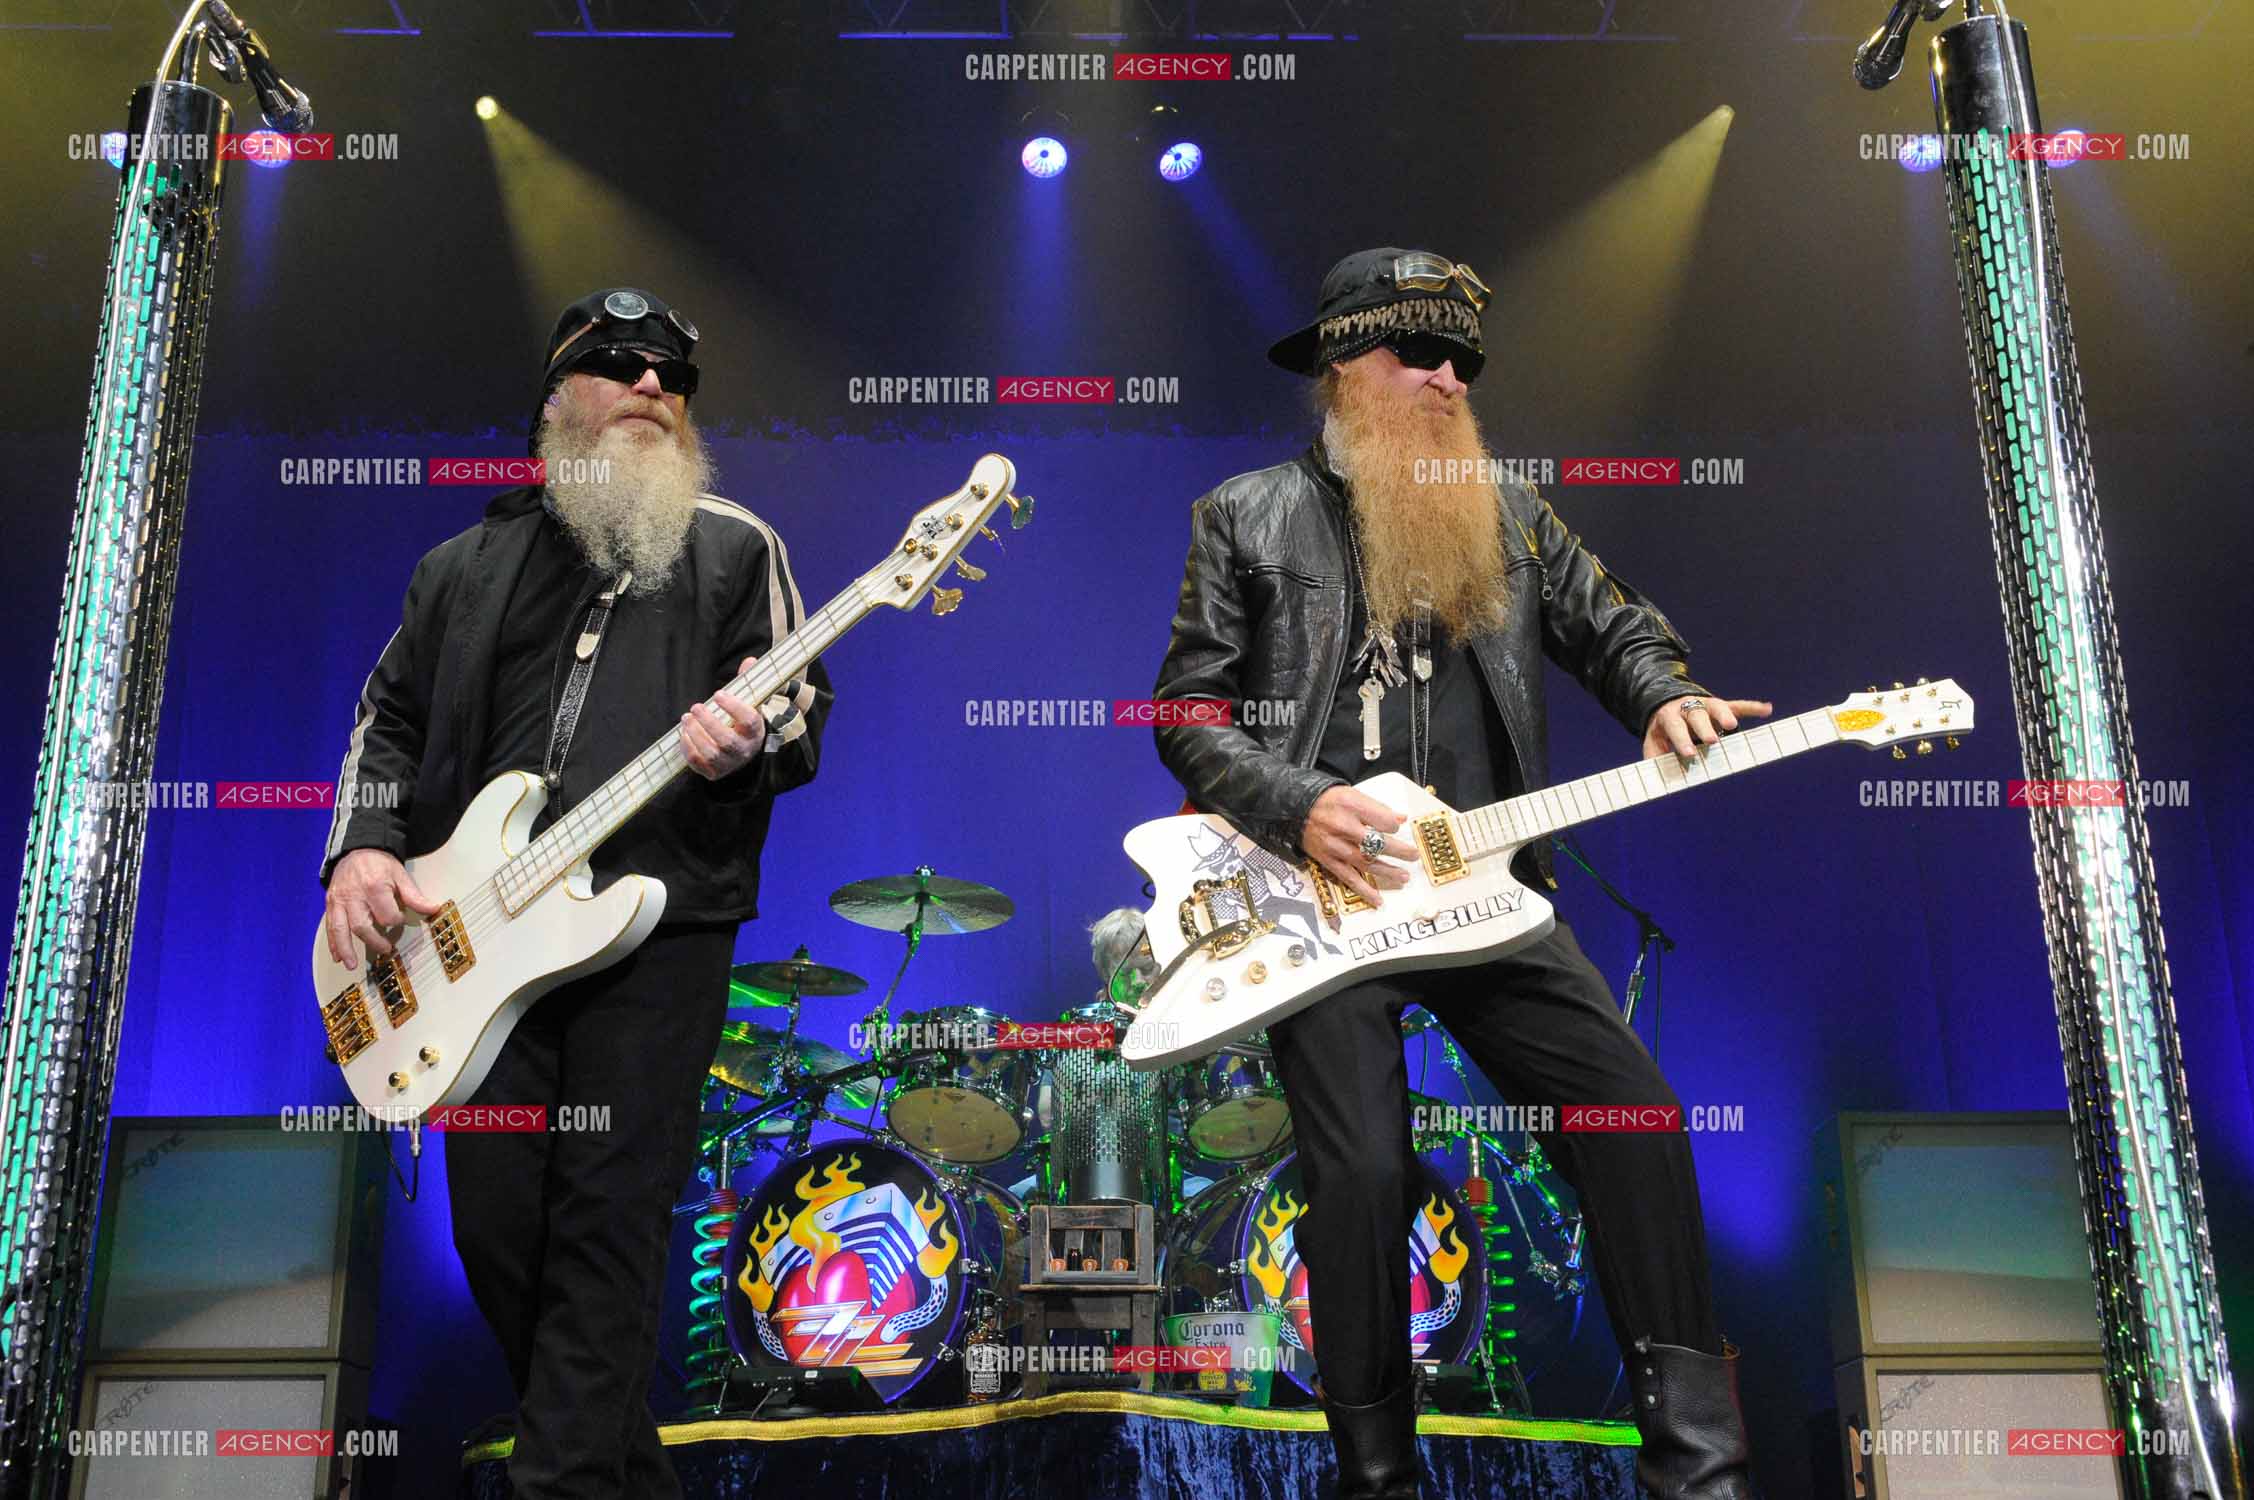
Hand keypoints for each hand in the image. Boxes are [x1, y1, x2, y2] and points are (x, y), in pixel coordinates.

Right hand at [324, 848, 444, 969]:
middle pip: (362, 925)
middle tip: (386, 949)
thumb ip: (414, 896)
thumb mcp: (400, 875)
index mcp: (374, 887)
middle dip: (374, 941)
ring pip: (340, 929)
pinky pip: (330, 925)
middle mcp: (354, 895)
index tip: (399, 921)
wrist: (357, 848)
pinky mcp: (331, 903)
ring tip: (351, 964)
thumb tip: (433, 909)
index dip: (395, 921)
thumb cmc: (380, 863)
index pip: (386, 914)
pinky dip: (333, 942)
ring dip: (346, 949)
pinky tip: (337, 956)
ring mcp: (340, 900)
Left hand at [679, 656, 768, 779]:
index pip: (749, 721)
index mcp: (755, 731)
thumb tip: (749, 661)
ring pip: (711, 753)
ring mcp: (728, 764)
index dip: (734, 707)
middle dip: (709, 722)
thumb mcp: (749, 704)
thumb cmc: (742, 724)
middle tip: (696, 706)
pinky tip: (684, 733)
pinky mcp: (713, 773)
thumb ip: (747, 683)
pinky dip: (688, 748)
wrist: (743, 755)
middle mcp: (744, 750)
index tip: (718, 693)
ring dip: (695, 734)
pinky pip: (698, 763)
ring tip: (686, 717)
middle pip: (727, 741)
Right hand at [1301, 785, 1417, 923]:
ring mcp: (1336, 847)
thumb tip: (1400, 818)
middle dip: (1399, 851)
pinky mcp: (1329, 861)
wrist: (1295, 809)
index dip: (1394, 824)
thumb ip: (1376, 807)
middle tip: (1413, 855)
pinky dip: (1363, 890)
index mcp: (1351, 806)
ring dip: (1387, 872)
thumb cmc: (1327, 801)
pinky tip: (1377, 899)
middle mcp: (1343, 827)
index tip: (1396, 827)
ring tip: (1403, 877)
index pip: (1383, 820)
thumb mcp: (1352, 794)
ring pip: (1366, 863)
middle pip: (1377, 843)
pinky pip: (1348, 878)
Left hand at [1643, 694, 1772, 762]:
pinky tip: (1767, 710)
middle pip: (1697, 715)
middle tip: (1712, 741)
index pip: (1675, 727)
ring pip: (1717, 706)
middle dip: (1704, 727)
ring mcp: (1706, 704)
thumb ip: (1656, 758)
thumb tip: (1659, 779)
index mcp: (1670, 716)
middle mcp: (1688, 707)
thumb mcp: (1653, 741)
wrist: (1667, 702)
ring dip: (1725, 715)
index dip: (1682, 739)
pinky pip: (1738, 705)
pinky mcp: (1722, 705)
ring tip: (1732, 725)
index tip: (1688, 754)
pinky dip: (1753, 707)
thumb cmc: (1663, 729)